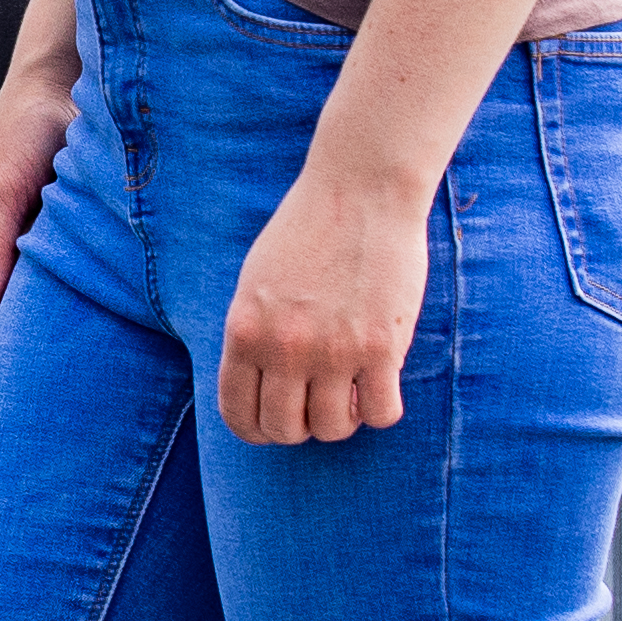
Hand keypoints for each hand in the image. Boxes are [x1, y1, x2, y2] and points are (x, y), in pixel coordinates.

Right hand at [0, 65, 70, 392]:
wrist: (69, 83)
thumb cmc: (25, 128)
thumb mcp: (3, 187)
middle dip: (4, 370)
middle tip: (27, 417)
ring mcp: (31, 249)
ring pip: (29, 312)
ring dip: (40, 347)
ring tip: (65, 393)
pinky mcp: (67, 240)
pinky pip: (65, 291)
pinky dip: (74, 318)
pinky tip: (99, 342)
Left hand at [215, 156, 424, 446]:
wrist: (362, 190)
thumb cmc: (310, 230)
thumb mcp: (257, 282)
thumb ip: (254, 335)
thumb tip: (261, 388)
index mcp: (245, 331)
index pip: (239, 415)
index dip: (258, 429)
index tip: (278, 421)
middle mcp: (284, 348)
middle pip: (285, 430)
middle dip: (301, 426)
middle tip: (318, 401)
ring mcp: (333, 351)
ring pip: (333, 429)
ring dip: (342, 418)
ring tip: (350, 388)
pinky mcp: (382, 347)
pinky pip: (381, 414)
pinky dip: (380, 409)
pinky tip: (380, 383)